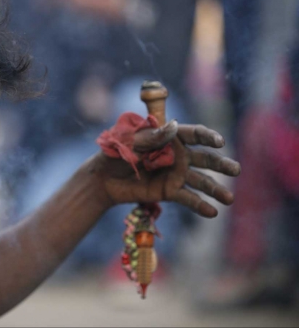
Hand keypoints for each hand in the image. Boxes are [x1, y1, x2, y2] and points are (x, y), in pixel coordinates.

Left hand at [92, 121, 240, 216]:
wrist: (103, 178)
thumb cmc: (115, 151)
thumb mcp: (130, 141)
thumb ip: (151, 136)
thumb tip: (174, 127)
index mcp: (169, 136)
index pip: (193, 134)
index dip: (207, 136)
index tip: (219, 142)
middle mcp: (178, 154)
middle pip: (204, 158)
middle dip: (220, 164)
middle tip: (236, 170)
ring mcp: (176, 174)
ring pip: (201, 180)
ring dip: (216, 189)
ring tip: (229, 199)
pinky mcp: (170, 191)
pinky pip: (188, 198)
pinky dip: (200, 205)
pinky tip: (213, 213)